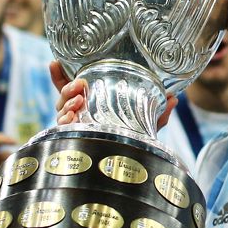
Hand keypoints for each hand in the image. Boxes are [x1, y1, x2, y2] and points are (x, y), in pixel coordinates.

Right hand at [51, 61, 177, 128]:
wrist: (129, 166)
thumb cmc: (133, 139)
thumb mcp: (146, 124)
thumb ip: (158, 113)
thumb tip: (174, 98)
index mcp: (91, 104)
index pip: (72, 87)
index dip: (60, 75)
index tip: (54, 62)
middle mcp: (80, 113)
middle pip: (64, 96)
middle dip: (68, 88)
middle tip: (79, 85)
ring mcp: (76, 126)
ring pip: (61, 110)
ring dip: (67, 102)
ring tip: (78, 101)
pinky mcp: (74, 139)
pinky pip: (63, 129)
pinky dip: (64, 122)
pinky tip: (71, 118)